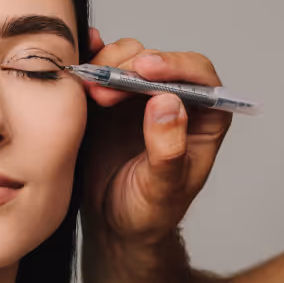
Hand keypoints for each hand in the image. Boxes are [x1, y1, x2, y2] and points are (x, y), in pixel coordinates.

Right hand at [80, 29, 232, 244]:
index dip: (173, 65)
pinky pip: (101, 69)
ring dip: (107, 66)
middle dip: (129, 67)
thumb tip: (168, 102)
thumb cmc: (149, 212)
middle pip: (157, 61)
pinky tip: (80, 63)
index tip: (144, 69)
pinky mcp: (108, 99)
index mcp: (203, 118)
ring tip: (90, 91)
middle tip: (104, 90)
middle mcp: (173, 99)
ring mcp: (138, 97)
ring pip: (127, 58)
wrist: (113, 224)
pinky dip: (90, 61)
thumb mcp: (162, 189)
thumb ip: (169, 149)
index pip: (198, 76)